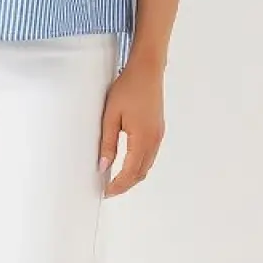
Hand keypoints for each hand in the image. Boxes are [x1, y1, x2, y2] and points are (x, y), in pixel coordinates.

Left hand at [97, 61, 165, 197]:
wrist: (147, 70)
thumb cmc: (128, 88)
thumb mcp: (111, 116)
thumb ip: (107, 143)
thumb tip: (103, 166)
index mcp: (142, 138)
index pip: (130, 172)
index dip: (118, 185)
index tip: (106, 192)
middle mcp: (154, 140)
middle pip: (141, 173)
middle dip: (126, 185)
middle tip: (109, 190)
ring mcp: (158, 135)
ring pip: (147, 165)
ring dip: (133, 176)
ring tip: (116, 180)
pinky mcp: (158, 129)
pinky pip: (150, 155)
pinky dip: (139, 165)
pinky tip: (127, 163)